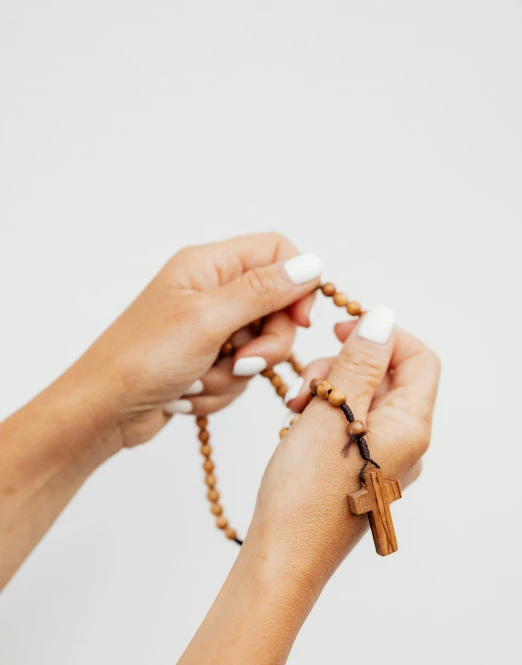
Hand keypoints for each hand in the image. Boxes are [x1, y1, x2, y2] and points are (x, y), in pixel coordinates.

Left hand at [75, 233, 320, 447]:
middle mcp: (211, 291)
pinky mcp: (206, 361)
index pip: (277, 253)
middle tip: (240, 363)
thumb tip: (312, 265)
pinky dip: (219, 389)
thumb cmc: (143, 358)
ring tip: (196, 380)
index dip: (296, 285)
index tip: (298, 320)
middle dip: (264, 345)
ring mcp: (209, 329)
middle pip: (276, 308)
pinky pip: (239, 375)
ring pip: (259, 348)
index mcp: (208, 265)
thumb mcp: (209, 319)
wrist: (104, 411)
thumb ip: (263, 291)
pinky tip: (187, 394)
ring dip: (234, 374)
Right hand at [246, 307, 440, 592]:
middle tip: (304, 382)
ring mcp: (384, 460)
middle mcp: (407, 443)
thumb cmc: (306, 491)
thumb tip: (383, 319)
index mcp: (410, 426)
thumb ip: (360, 362)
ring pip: (364, 401)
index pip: (418, 359)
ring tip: (293, 406)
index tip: (340, 330)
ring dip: (328, 389)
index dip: (383, 335)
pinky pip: (350, 426)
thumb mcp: (331, 411)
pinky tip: (296, 426)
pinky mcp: (359, 473)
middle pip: (388, 378)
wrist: (285, 558)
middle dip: (344, 365)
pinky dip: (324, 414)